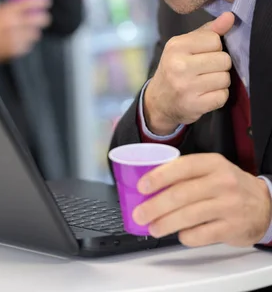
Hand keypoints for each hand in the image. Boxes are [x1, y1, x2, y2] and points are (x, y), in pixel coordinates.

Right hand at [0, 0, 51, 63]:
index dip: (41, 1)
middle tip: (43, 17)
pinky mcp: (16, 50)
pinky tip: (19, 39)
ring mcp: (16, 38)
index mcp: (8, 12)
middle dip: (43, 18)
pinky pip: (29, 44)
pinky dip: (26, 41)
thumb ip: (10, 8)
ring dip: (33, 31)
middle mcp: (14, 24)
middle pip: (40, 19)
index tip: (47, 1)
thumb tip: (25, 4)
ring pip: (36, 33)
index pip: (30, 3)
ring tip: (26, 30)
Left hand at [133, 153, 271, 246]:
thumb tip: (152, 186)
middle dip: (156, 206)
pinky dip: (186, 236)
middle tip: (140, 213)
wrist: (263, 205)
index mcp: (213, 163)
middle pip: (181, 194)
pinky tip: (180, 234)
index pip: (182, 167)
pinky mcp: (232, 228)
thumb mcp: (212, 170)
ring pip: (189, 216)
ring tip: (153, 228)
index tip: (142, 187)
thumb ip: (187, 174)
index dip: (159, 177)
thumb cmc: (229, 185)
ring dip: (166, 223)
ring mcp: (228, 205)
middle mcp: (222, 182)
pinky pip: (202, 235)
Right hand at [144, 11, 234, 134]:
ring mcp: (186, 87)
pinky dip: (218, 96)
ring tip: (205, 82)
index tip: (203, 55)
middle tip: (205, 70)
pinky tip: (206, 95)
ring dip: (220, 81)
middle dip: (219, 65)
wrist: (159, 102)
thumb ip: (208, 31)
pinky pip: (223, 96)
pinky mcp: (194, 105)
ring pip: (225, 78)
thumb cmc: (174, 69)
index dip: (214, 48)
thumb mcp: (185, 46)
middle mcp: (179, 65)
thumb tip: (230, 16)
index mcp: (176, 46)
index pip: (214, 40)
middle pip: (224, 59)